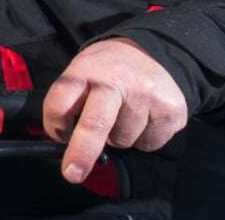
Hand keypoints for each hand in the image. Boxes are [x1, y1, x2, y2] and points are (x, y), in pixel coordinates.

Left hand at [43, 38, 186, 183]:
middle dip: (81, 153)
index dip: (54, 125)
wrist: (150, 50)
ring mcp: (145, 94)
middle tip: (72, 174)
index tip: (58, 138)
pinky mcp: (170, 109)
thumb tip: (63, 142)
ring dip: (119, 138)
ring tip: (123, 114)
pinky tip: (143, 118)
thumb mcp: (81, 73)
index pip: (61, 102)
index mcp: (84, 71)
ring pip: (123, 140)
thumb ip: (71, 103)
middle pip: (94, 124)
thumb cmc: (107, 71)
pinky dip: (143, 139)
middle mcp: (115, 81)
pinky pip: (149, 144)